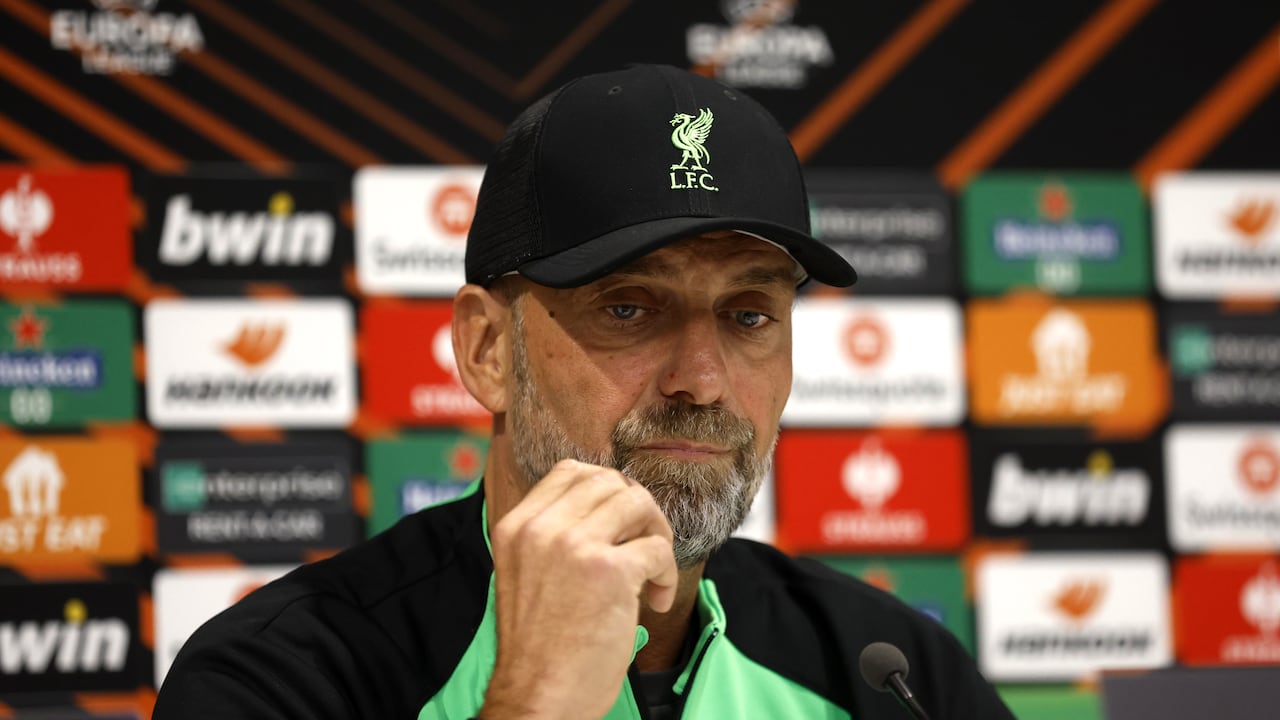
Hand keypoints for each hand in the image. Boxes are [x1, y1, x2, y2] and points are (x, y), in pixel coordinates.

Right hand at [480, 460, 677, 719]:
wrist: (538, 698)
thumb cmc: (540, 649)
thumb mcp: (526, 575)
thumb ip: (555, 536)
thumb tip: (610, 506)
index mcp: (516, 526)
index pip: (571, 471)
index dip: (607, 490)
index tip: (621, 523)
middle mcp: (541, 528)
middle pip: (610, 482)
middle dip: (639, 511)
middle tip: (645, 548)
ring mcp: (574, 546)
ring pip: (639, 503)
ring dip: (658, 535)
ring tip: (653, 573)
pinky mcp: (609, 572)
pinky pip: (659, 550)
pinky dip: (668, 576)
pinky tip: (656, 602)